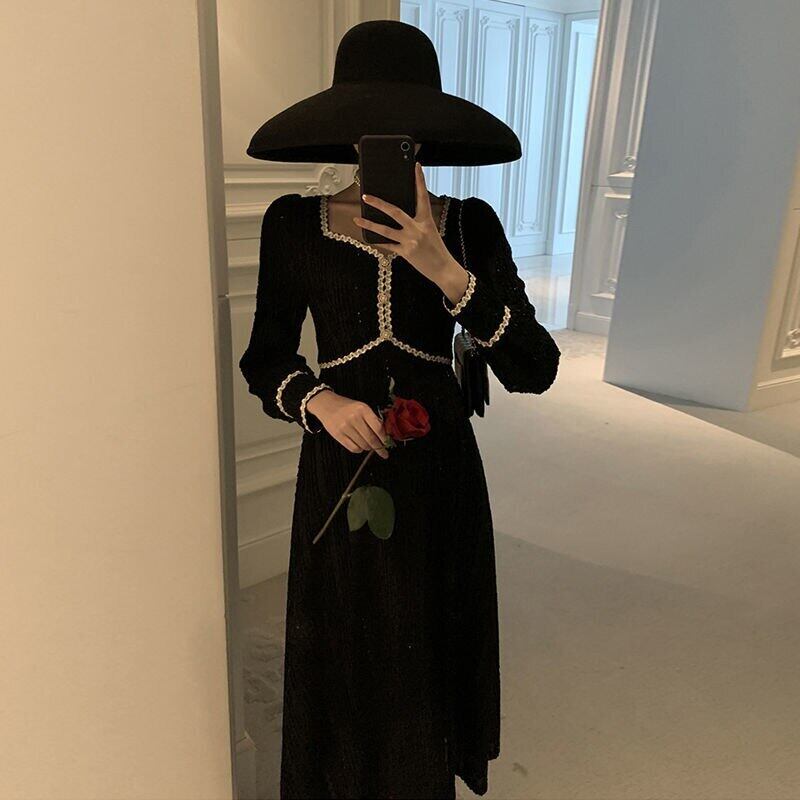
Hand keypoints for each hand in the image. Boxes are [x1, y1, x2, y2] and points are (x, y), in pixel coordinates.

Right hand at [305, 389, 389, 458]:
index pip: (378, 428)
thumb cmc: (347, 406)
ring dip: (369, 448)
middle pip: (371, 439)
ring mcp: (345, 427)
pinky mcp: (338, 435)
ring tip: (369, 446)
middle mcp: (354, 418)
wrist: (326, 405)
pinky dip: (359, 450)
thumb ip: (372, 419)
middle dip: (379, 447)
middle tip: (384, 452)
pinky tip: (360, 446)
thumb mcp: (361, 407)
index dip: (384, 438)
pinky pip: (353, 448)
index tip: (388, 443)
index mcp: (363, 410)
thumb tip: (384, 434)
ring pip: (363, 445)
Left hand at [353, 162, 457, 283]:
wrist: (444, 269)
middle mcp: (417, 228)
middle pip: (395, 211)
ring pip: (385, 230)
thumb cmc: (437, 250)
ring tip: (357, 220)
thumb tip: (398, 216)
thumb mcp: (430, 231)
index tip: (415, 166)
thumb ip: (416, 223)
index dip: (419, 180)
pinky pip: (388, 245)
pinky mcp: (405, 253)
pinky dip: (378, 241)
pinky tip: (368, 237)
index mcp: (426, 220)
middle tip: (366, 196)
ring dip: (369, 224)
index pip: (422, 196)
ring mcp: (410, 241)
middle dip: (378, 203)